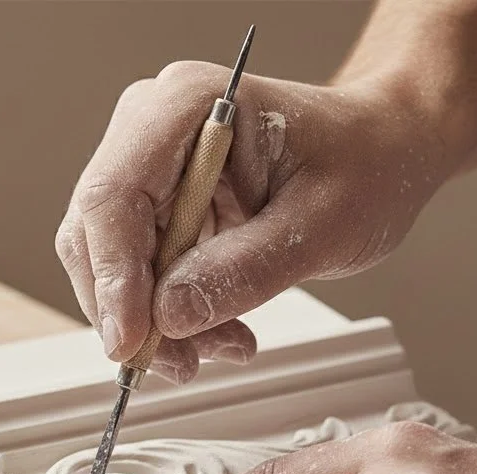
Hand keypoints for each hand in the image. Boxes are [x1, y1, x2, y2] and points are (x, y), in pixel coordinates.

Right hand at [56, 63, 445, 383]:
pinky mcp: (156, 214)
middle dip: (132, 313)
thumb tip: (170, 316)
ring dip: (156, 325)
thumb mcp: (321, 227)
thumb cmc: (365, 164)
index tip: (131, 341)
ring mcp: (149, 175)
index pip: (113, 197)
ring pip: (111, 269)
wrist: (380, 157)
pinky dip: (172, 320)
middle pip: (96, 237)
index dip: (113, 277)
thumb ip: (243, 271)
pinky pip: (139, 281)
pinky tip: (219, 333)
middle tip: (178, 362)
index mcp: (187, 107)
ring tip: (220, 346)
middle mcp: (152, 135)